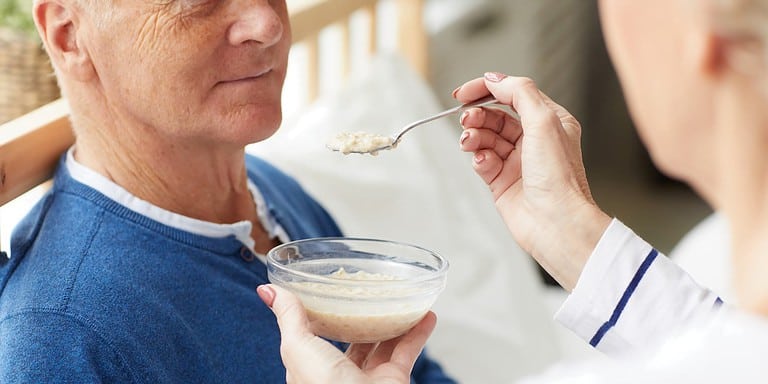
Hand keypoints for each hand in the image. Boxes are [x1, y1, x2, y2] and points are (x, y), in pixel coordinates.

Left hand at [257, 284, 435, 383]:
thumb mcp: (296, 345)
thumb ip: (288, 315)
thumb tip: (266, 289)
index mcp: (310, 367)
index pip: (315, 336)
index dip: (323, 315)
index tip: (331, 292)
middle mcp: (339, 374)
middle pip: (352, 339)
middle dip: (361, 317)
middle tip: (370, 292)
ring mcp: (368, 378)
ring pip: (383, 344)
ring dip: (394, 321)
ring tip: (401, 297)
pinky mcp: (394, 380)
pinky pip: (408, 351)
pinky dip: (419, 333)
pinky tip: (427, 314)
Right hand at [454, 72, 610, 290]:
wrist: (556, 223)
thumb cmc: (559, 178)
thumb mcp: (544, 121)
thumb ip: (520, 93)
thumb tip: (496, 79)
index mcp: (550, 121)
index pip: (513, 94)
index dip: (487, 89)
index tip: (464, 92)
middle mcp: (533, 139)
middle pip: (495, 116)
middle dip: (477, 114)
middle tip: (466, 119)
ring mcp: (516, 161)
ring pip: (485, 137)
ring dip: (473, 136)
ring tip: (469, 141)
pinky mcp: (501, 181)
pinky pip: (481, 161)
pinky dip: (478, 158)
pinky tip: (482, 162)